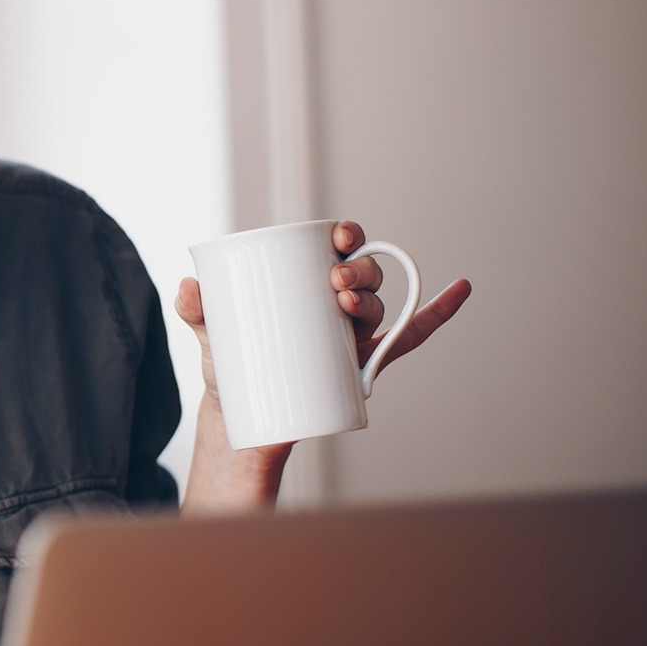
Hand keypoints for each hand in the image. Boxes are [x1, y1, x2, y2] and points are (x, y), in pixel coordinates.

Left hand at [172, 219, 472, 513]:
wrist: (242, 411)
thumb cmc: (231, 360)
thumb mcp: (210, 333)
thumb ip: (195, 309)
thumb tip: (187, 287)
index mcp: (304, 279)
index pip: (334, 246)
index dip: (345, 234)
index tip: (337, 236)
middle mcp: (336, 299)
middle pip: (364, 272)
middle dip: (358, 270)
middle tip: (333, 282)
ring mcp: (353, 331)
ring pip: (380, 305)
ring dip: (374, 297)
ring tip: (345, 305)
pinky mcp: (363, 362)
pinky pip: (409, 335)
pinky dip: (438, 313)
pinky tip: (459, 289)